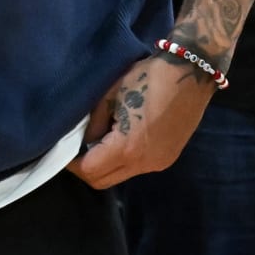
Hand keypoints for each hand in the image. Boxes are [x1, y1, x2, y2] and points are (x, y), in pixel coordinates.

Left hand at [67, 53, 216, 189]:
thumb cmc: (148, 78)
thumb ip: (93, 123)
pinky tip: (122, 137)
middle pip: (104, 181)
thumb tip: (84, 140)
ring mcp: (159, 163)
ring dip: (106, 164)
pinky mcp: (169, 157)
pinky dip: (124, 159)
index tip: (63, 150)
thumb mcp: (111, 95)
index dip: (72, 163)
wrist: (191, 72)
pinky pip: (138, 167)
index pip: (90, 170)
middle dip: (86, 168)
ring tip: (100, 139)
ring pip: (121, 175)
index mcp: (128, 148)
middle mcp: (145, 164)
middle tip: (77, 148)